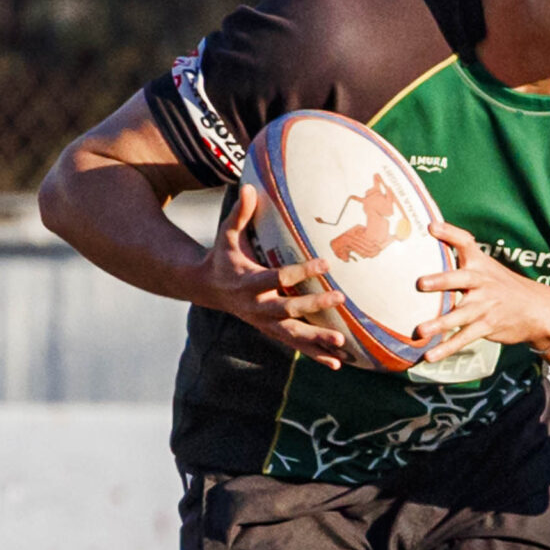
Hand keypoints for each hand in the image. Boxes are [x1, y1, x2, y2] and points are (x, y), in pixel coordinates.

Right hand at [186, 184, 350, 366]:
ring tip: (342, 345)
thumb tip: (248, 186)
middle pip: (288, 310)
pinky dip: (315, 354)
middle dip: (313, 306)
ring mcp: (264, 322)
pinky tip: (337, 363)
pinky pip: (295, 345)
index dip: (301, 271)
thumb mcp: (226, 235)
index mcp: (248, 283)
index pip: (278, 278)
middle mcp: (256, 307)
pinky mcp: (270, 332)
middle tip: (339, 299)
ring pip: (293, 336)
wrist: (206, 288)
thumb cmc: (222, 257)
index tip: (325, 263)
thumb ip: (239, 214)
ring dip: (317, 341)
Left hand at [414, 223, 549, 361]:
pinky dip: (446, 348)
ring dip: (440, 323)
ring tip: (420, 330)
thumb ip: (461, 255)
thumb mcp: (487, 266)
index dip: (450, 233)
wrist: (537, 310)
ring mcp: (485, 306)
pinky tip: (429, 356)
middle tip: (421, 283)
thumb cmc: (503, 286)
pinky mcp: (487, 326)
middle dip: (441, 281)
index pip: (465, 243)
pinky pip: (464, 338)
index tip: (431, 227)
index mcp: (480, 265)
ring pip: (460, 315)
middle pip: (461, 279)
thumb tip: (431, 232)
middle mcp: (482, 283)